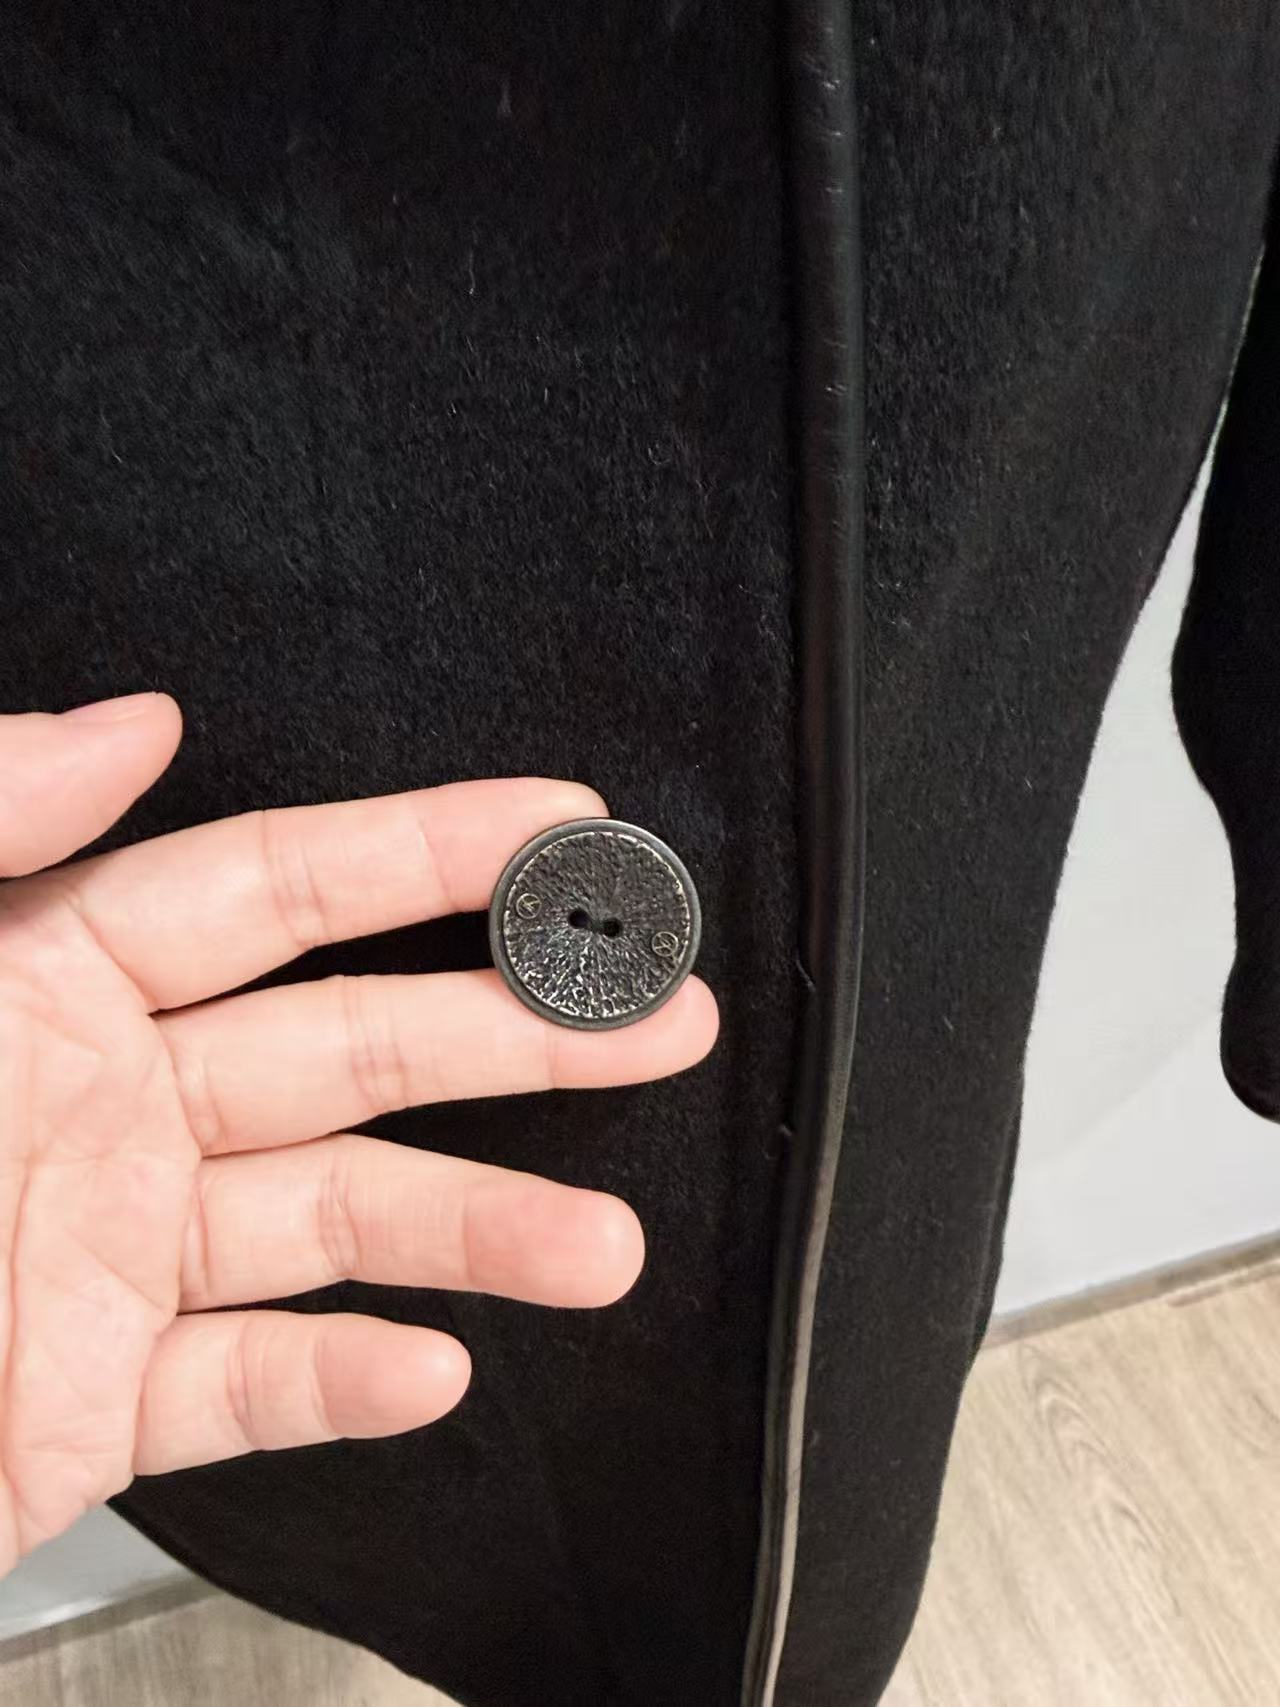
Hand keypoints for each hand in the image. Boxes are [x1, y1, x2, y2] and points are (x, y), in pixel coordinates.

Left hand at [0, 693, 716, 1570]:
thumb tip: (133, 721)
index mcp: (51, 974)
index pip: (282, 884)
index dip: (431, 849)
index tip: (563, 830)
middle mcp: (107, 1101)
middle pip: (358, 1050)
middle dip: (524, 1031)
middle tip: (662, 1016)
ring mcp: (112, 1256)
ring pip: (338, 1227)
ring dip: (485, 1232)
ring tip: (605, 1246)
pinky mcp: (93, 1405)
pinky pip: (246, 1390)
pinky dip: (344, 1388)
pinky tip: (438, 1370)